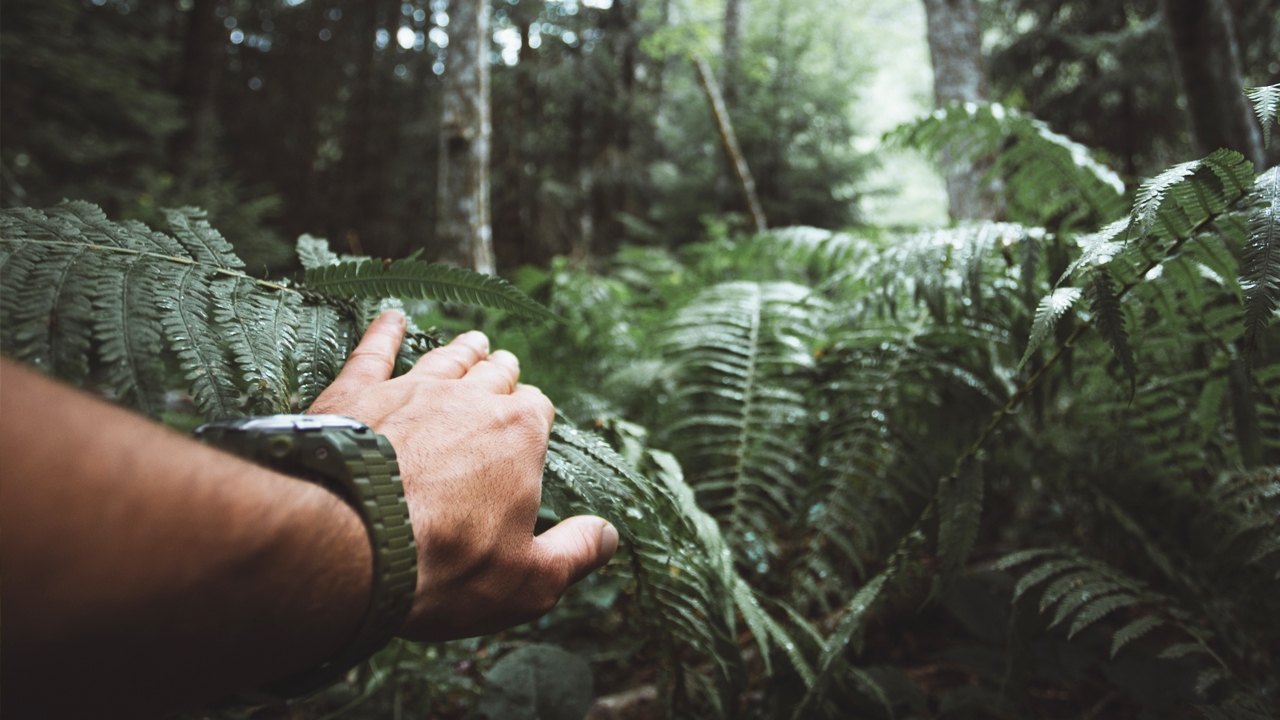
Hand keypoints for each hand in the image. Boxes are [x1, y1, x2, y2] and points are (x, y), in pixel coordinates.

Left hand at [308, 311, 617, 640]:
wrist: (349, 544)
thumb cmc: (445, 566)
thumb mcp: (528, 580)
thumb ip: (574, 553)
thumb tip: (608, 536)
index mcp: (519, 434)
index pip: (537, 410)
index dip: (535, 417)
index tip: (531, 427)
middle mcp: (469, 399)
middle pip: (494, 375)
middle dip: (503, 374)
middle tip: (505, 368)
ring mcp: (410, 390)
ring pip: (445, 359)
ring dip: (462, 350)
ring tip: (473, 342)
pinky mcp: (356, 394)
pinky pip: (374, 352)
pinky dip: (383, 333)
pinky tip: (390, 318)